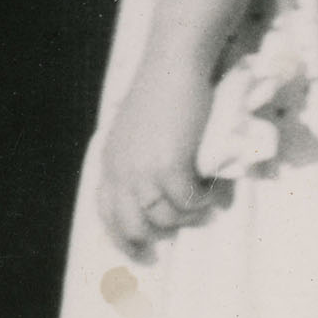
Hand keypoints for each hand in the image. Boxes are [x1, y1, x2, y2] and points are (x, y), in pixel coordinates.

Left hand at [94, 90, 205, 267]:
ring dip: (186, 215)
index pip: (106, 212)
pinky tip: (211, 191)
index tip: (142, 252)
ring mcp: (143, 170)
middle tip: (175, 237)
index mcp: (109, 160)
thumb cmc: (160, 92)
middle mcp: (120, 170)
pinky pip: (187, 202)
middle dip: (155, 238)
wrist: (173, 65)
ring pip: (165, 218)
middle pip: (132, 225)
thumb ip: (136, 158)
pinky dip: (201, 201)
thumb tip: (154, 195)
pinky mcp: (169, 166)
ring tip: (202, 202)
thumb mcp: (134, 130)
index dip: (122, 237)